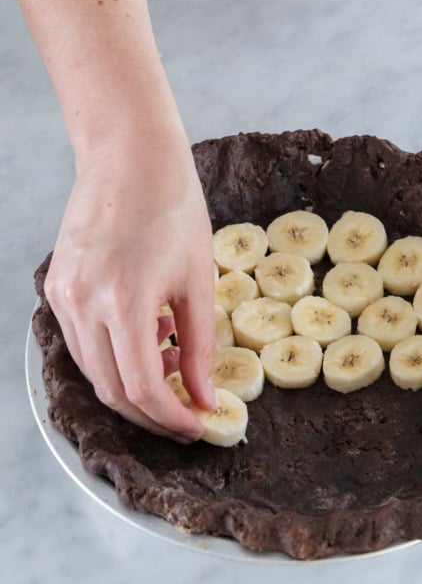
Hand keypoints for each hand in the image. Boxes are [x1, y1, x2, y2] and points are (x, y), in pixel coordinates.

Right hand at [45, 133, 215, 442]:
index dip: (171, 418)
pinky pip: (80, 343)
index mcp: (124, 301)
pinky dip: (112, 355)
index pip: (143, 388)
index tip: (196, 426)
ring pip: (93, 371)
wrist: (131, 157)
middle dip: (152, 412)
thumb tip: (203, 398)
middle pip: (112, 390)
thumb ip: (200, 348)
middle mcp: (83, 303)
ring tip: (172, 363)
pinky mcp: (55, 286)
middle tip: (185, 415)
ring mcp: (63, 295)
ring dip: (132, 385)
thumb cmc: (173, 209)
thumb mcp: (198, 282)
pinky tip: (146, 337)